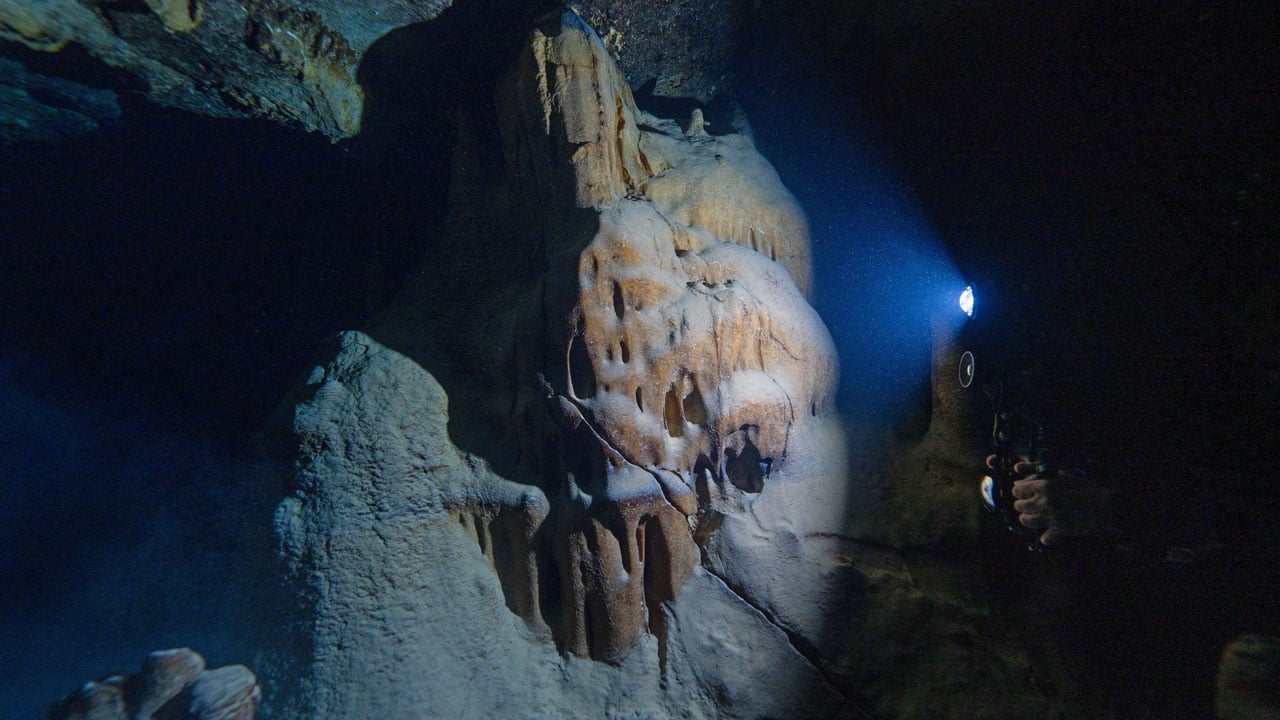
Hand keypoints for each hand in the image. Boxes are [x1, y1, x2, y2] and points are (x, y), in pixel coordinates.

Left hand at [986, 457, 1109, 545]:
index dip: (1021, 491)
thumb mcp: (1060, 472)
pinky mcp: (1060, 531)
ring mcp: (1050, 517)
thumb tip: (1016, 467)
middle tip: (1036, 504)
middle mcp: (1044, 501)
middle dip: (1025, 504)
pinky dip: (1047, 536)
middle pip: (1019, 506)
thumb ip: (1036, 468)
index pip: (1016, 490)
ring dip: (1031, 519)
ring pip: (1026, 521)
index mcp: (1043, 485)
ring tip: (1040, 516)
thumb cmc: (1083, 486)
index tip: (1028, 493)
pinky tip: (1053, 531)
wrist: (1106, 505)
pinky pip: (1044, 538)